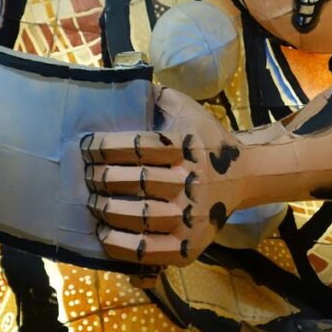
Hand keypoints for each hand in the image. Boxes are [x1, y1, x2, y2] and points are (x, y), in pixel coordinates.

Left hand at [81, 86, 246, 266]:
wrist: (244, 176)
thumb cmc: (206, 140)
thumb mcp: (188, 110)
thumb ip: (157, 96)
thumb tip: (123, 80)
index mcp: (188, 148)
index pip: (139, 147)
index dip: (106, 147)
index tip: (87, 147)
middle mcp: (192, 182)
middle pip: (136, 181)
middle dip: (101, 178)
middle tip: (87, 176)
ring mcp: (191, 218)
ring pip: (139, 216)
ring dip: (107, 210)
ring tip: (92, 202)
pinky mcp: (189, 246)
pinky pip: (149, 251)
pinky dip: (122, 245)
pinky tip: (105, 234)